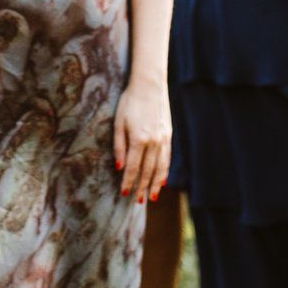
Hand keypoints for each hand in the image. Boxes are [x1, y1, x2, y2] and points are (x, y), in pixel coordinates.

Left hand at [114, 77, 171, 201]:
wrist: (150, 86)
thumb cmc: (130, 102)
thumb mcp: (118, 122)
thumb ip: (119, 146)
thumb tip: (119, 167)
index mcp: (138, 139)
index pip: (133, 168)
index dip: (128, 182)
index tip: (124, 193)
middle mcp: (153, 142)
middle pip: (147, 171)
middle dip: (142, 188)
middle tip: (138, 201)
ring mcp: (163, 139)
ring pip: (160, 167)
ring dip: (156, 184)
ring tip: (152, 196)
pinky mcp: (168, 135)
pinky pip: (167, 158)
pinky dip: (165, 171)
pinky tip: (162, 179)